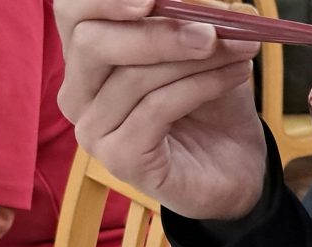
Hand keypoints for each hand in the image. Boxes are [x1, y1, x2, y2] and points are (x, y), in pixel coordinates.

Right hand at [55, 0, 266, 219]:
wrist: (234, 166)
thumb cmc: (210, 102)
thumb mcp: (202, 46)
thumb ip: (193, 17)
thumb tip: (217, 1)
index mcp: (87, 58)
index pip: (71, 13)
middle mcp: (79, 94)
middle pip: (91, 42)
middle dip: (157, 31)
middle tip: (210, 29)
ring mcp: (95, 131)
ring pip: (133, 77)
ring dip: (194, 58)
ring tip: (240, 49)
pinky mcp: (120, 160)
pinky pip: (156, 108)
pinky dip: (200, 86)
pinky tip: (233, 76)